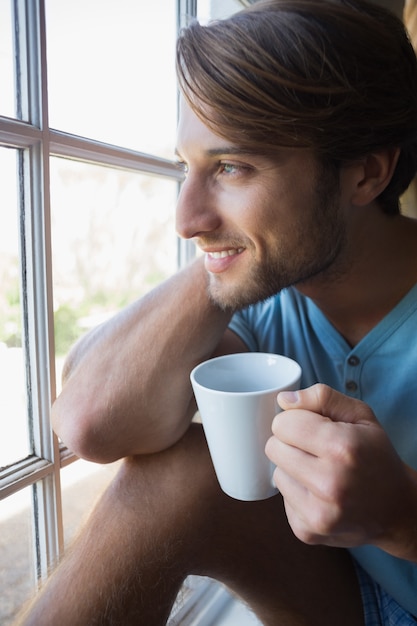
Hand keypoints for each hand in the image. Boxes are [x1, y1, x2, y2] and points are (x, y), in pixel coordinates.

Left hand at [265, 384, 416, 558]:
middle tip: (315, 450)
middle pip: (273, 447)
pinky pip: (282, 500)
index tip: (312, 427)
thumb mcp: (360, 416)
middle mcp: (329, 483)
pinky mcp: (307, 531)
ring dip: (293, 470)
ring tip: (321, 472)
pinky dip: (297, 493)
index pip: (283, 424)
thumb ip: (322, 397)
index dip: (295, 420)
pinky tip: (320, 494)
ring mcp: (318, 513)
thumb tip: (283, 400)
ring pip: (276, 474)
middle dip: (290, 443)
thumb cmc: (375, 455)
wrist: (396, 509)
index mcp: (342, 448)